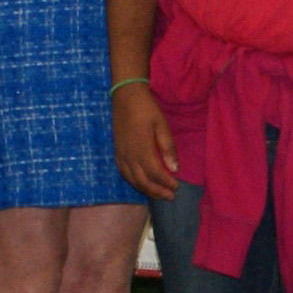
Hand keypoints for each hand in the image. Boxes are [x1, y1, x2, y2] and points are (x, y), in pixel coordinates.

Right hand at [112, 85, 179, 200]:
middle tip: (170, 197)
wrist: (125, 96)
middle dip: (157, 192)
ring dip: (145, 190)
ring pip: (132, 180)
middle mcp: (129, 156)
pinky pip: (123, 173)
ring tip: (158, 194)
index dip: (166, 183)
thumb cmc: (146, 109)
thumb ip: (168, 148)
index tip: (176, 187)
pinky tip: (141, 183)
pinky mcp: (116, 152)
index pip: (155, 174)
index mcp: (142, 150)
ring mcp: (121, 155)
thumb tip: (174, 169)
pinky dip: (133, 182)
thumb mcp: (161, 125)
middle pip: (143, 182)